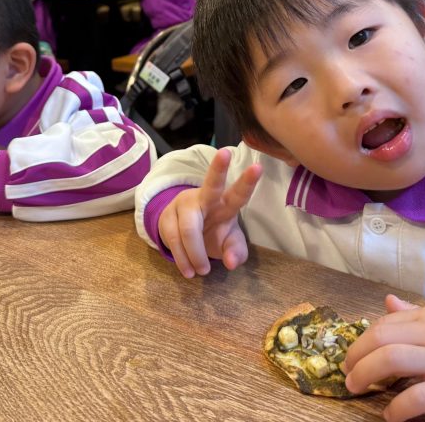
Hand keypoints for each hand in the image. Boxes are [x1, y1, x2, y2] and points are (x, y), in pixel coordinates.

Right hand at [157, 148, 261, 277]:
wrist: (184, 235)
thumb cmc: (214, 233)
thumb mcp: (228, 244)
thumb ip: (236, 252)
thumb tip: (231, 262)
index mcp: (226, 203)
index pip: (238, 193)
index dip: (248, 182)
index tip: (258, 167)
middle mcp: (205, 197)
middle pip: (212, 184)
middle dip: (219, 168)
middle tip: (225, 153)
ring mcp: (184, 205)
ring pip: (189, 229)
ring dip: (195, 254)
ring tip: (202, 271)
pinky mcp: (166, 217)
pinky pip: (173, 239)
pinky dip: (182, 259)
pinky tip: (188, 270)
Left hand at [343, 294, 424, 421]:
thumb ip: (416, 313)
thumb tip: (388, 302)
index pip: (383, 324)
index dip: (361, 341)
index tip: (353, 356)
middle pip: (380, 339)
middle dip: (355, 357)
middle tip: (347, 373)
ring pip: (392, 361)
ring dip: (366, 375)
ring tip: (357, 388)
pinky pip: (418, 398)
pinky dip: (397, 408)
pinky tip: (390, 415)